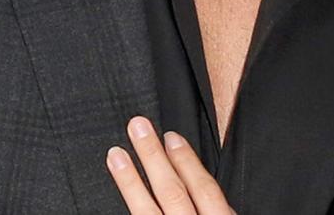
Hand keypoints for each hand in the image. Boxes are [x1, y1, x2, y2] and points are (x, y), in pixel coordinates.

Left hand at [106, 117, 234, 214]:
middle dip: (153, 157)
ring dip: (129, 181)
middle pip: (173, 192)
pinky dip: (128, 203)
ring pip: (147, 211)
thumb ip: (218, 210)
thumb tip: (201, 181)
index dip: (187, 161)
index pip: (205, 189)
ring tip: (115, 155)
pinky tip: (115, 188)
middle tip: (137, 127)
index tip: (171, 136)